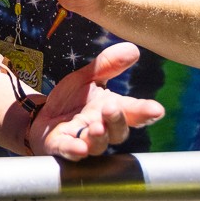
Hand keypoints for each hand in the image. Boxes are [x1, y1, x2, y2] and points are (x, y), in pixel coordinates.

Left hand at [29, 42, 164, 159]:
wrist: (42, 114)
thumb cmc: (71, 99)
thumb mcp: (87, 78)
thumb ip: (108, 65)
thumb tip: (133, 49)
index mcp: (110, 110)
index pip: (133, 112)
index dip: (145, 112)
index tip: (156, 109)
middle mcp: (101, 129)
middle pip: (118, 132)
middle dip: (117, 121)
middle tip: (112, 108)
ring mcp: (82, 140)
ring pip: (97, 145)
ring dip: (99, 138)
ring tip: (97, 127)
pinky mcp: (61, 147)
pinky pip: (69, 151)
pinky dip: (74, 150)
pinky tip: (79, 148)